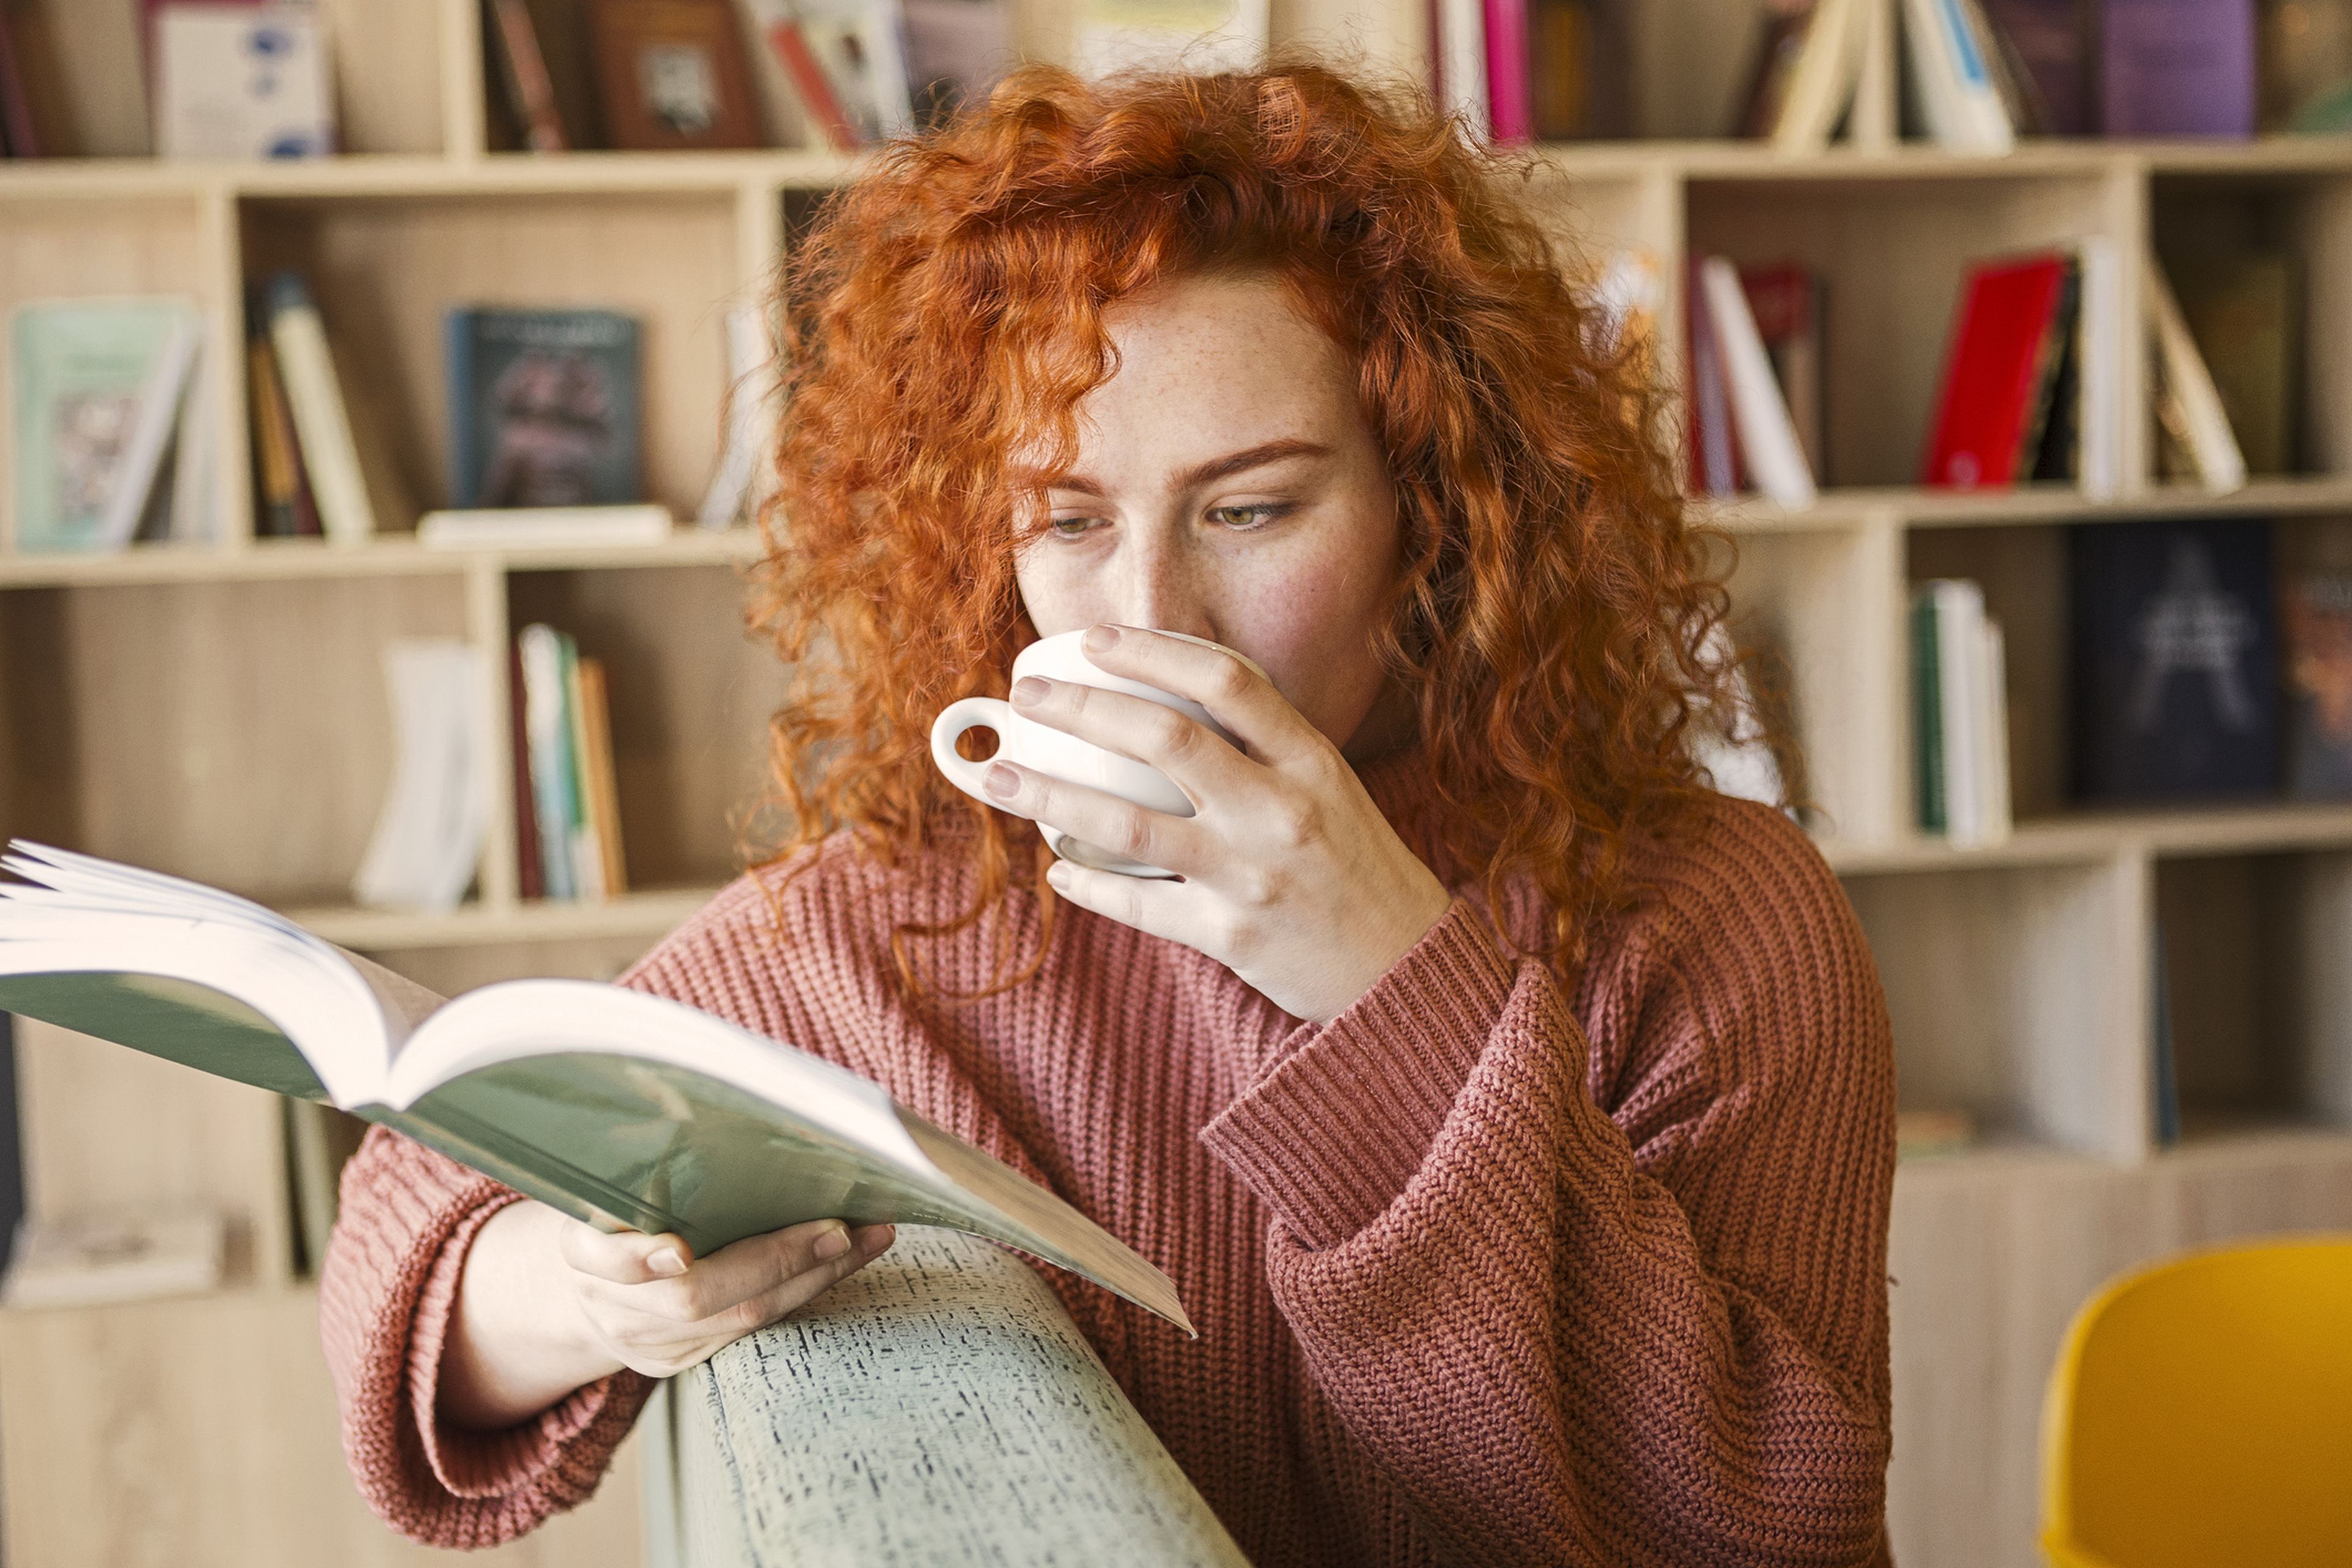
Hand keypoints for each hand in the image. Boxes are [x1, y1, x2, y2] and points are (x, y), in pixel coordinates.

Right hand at [437, 1199, 893, 1429]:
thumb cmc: (619, 1210)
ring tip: (869, 1235)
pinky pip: (754, 1331)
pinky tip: (847, 1256)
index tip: (679, 1252)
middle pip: (694, 1297)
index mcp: (581, 1249)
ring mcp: (645, 1340)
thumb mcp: (616, 1181)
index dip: (639, 1260)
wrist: (586, 1285)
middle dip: (775, 1260)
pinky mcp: (680, 1360)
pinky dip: (806, 1289)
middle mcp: (608, 1302)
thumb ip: (649, 1159)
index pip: (605, 1260)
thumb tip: (742, 1103)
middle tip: (838, 1228)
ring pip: (740, 1319)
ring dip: (815, 1274)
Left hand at [983, 624, 1452, 1022]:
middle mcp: (1281, 810)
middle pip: (1165, 738)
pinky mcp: (1231, 936)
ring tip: (997, 776)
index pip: (1227, 680)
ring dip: (1050, 794)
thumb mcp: (1328, 786)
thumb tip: (1166, 698)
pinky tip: (1057, 869)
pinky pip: (1138, 904)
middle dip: (1083, 708)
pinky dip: (1087, 884)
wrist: (1404, 965)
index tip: (1096, 638)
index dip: (1154, 651)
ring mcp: (1253, 876)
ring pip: (1128, 824)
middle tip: (1028, 696)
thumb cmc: (1354, 865)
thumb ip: (1262, 745)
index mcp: (1310, 761)